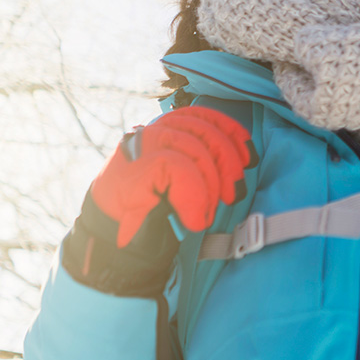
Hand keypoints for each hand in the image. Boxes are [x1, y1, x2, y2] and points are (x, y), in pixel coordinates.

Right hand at [91, 105, 253, 247]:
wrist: (111, 243)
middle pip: (202, 129)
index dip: (230, 131)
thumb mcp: (180, 183)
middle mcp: (150, 133)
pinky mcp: (134, 169)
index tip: (249, 156)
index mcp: (163, 132)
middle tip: (232, 194)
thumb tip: (239, 161)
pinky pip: (177, 167)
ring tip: (205, 213)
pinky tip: (194, 218)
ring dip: (208, 185)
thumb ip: (200, 163)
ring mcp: (139, 149)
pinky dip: (193, 194)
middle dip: (227, 161)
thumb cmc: (151, 214)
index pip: (201, 116)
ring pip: (192, 147)